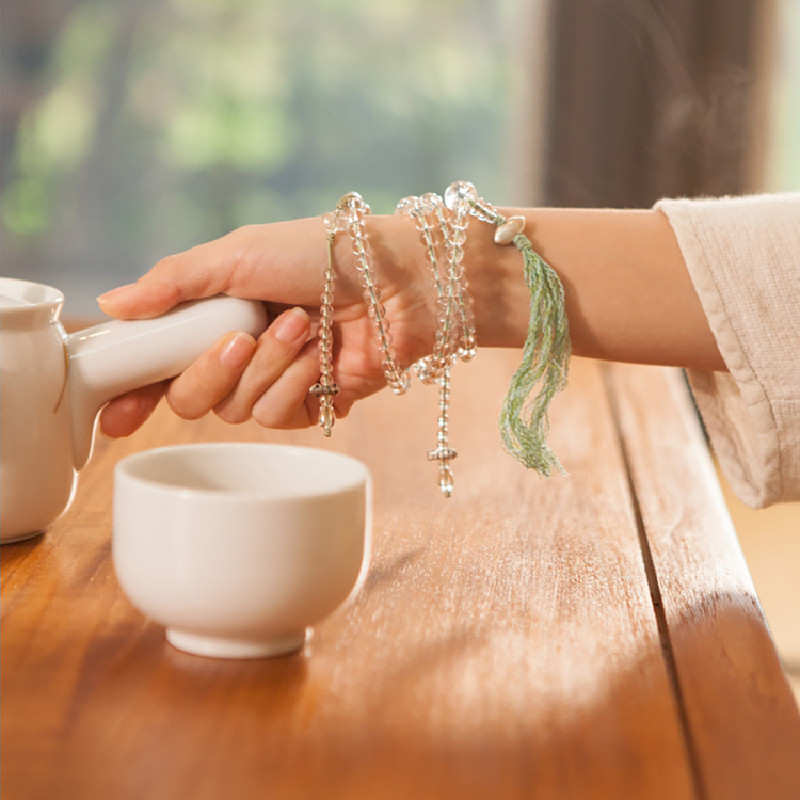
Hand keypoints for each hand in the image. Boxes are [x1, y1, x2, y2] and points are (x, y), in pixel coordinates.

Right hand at [97, 214, 434, 436]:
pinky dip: (298, 383)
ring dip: (267, 367)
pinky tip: (322, 354)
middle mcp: (240, 351)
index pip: (161, 363)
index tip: (114, 416)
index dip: (135, 392)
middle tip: (239, 338)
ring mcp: (276, 379)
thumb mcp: (237, 254)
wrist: (395, 277)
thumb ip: (173, 283)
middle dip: (209, 372)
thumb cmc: (319, 253)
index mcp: (215, 314)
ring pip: (236, 410)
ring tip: (302, 326)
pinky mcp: (313, 402)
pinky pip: (280, 417)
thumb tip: (111, 304)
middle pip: (190, 399)